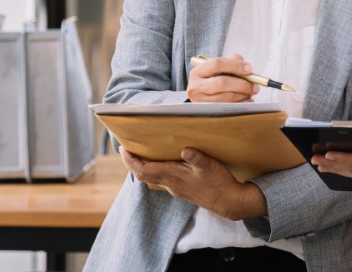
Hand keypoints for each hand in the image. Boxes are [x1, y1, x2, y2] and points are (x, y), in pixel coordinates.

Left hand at [119, 146, 266, 219]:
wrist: (228, 202)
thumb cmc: (219, 182)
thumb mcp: (209, 166)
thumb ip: (196, 157)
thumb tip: (185, 150)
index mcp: (173, 176)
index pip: (143, 170)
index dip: (130, 161)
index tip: (123, 149)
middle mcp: (170, 184)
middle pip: (143, 175)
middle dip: (132, 163)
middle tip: (126, 149)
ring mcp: (175, 188)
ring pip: (151, 178)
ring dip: (142, 167)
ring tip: (140, 153)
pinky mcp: (181, 190)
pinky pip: (161, 180)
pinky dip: (154, 170)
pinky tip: (161, 163)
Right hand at [186, 53, 258, 102]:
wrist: (202, 95)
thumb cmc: (214, 78)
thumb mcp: (219, 67)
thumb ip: (232, 61)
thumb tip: (246, 67)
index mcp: (198, 71)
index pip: (217, 64)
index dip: (235, 66)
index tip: (249, 69)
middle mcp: (196, 87)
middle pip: (222, 83)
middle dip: (242, 84)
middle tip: (255, 86)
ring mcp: (200, 102)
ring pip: (226, 98)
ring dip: (243, 95)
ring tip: (251, 92)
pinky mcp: (208, 114)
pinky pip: (229, 109)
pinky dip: (242, 104)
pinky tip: (247, 100)